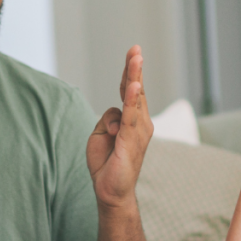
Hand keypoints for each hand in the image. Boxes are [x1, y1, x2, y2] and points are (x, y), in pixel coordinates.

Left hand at [86, 45, 153, 208]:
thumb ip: (107, 118)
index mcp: (132, 121)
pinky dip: (131, 101)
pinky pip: (130, 117)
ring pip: (134, 99)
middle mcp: (140, 124)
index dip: (130, 72)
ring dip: (134, 76)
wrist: (110, 192)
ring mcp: (137, 132)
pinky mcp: (130, 142)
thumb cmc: (106, 164)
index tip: (133, 52)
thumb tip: (114, 114)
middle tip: (136, 48)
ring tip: (136, 58)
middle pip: (135, 90)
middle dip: (135, 68)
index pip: (130, 92)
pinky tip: (133, 86)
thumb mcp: (100, 134)